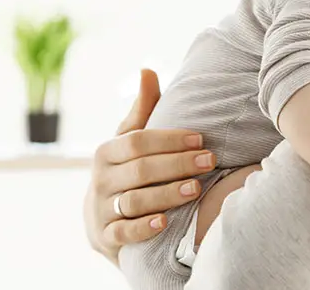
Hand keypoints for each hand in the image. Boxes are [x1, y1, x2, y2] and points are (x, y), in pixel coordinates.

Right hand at [83, 69, 215, 264]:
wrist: (102, 219)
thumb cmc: (127, 169)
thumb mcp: (131, 140)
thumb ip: (143, 109)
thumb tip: (147, 69)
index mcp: (107, 151)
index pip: (139, 141)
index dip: (171, 139)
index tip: (201, 139)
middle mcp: (100, 180)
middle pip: (140, 169)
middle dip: (177, 164)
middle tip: (209, 161)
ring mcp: (101, 210)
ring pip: (134, 201)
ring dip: (167, 194)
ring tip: (196, 188)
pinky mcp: (105, 238)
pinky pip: (123, 233)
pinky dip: (143, 228)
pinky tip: (165, 222)